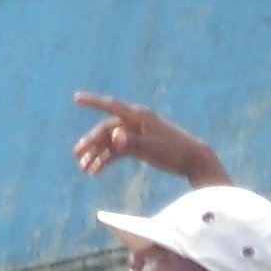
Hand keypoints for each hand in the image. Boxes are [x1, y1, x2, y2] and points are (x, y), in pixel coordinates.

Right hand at [72, 96, 227, 187]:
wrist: (194, 160)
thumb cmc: (175, 151)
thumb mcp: (153, 148)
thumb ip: (132, 142)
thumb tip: (114, 137)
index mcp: (139, 116)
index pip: (111, 105)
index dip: (92, 102)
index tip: (76, 98)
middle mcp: (134, 122)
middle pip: (106, 130)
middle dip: (90, 143)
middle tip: (76, 155)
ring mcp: (135, 134)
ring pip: (109, 143)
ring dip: (96, 155)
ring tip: (84, 170)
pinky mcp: (138, 146)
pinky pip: (117, 152)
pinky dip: (106, 161)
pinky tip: (96, 172)